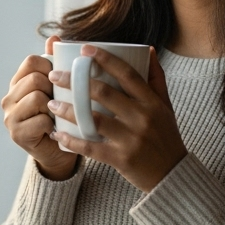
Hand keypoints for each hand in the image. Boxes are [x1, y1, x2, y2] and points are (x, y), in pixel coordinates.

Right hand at [1, 35, 78, 179]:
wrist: (58, 152)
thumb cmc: (60, 117)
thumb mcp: (58, 88)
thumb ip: (54, 63)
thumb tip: (55, 36)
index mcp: (17, 83)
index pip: (32, 61)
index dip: (51, 67)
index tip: (60, 80)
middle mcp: (8, 98)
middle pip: (34, 79)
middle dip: (53, 88)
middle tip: (60, 101)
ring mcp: (10, 117)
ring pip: (37, 98)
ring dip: (54, 107)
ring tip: (57, 115)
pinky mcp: (17, 134)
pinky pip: (41, 120)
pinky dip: (54, 124)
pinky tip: (55, 129)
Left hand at [46, 44, 185, 192]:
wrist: (173, 175)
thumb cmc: (166, 137)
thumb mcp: (166, 106)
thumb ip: (156, 78)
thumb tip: (149, 50)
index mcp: (151, 102)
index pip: (127, 74)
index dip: (106, 59)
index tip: (84, 49)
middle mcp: (142, 118)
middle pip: (104, 93)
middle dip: (76, 82)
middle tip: (55, 75)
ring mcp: (131, 139)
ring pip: (94, 120)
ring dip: (69, 110)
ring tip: (52, 103)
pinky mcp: (121, 159)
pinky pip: (91, 148)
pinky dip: (72, 141)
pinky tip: (58, 135)